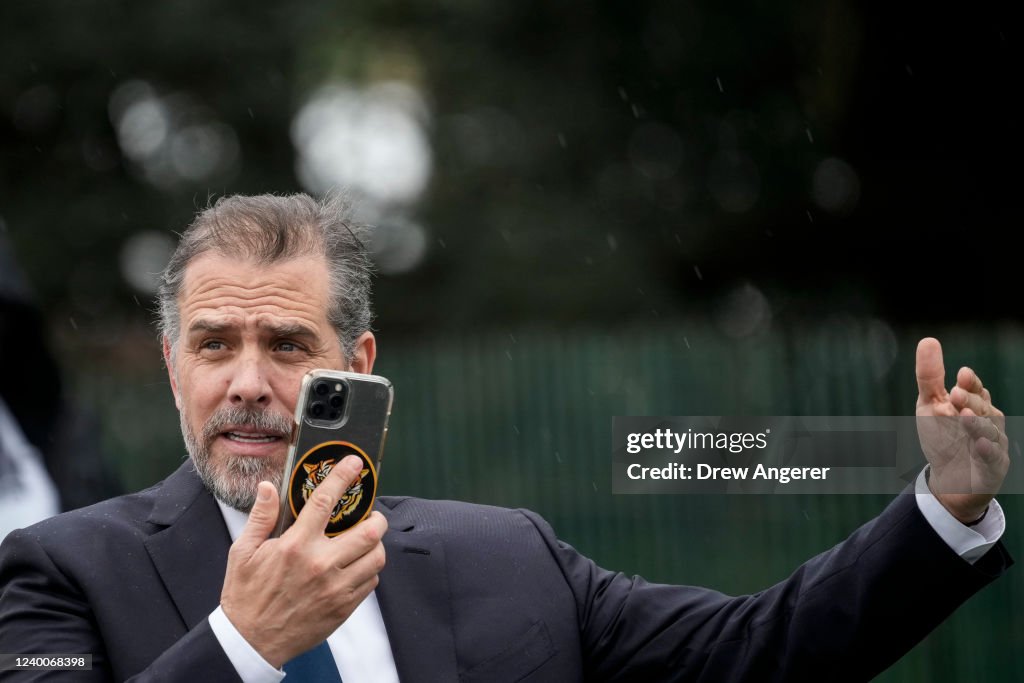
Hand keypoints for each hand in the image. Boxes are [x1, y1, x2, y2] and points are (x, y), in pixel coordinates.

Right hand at [220, 455, 387, 666]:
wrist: (251, 641)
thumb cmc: (246, 595)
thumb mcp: (243, 552)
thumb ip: (261, 517)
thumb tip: (269, 487)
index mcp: (295, 546)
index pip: (325, 501)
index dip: (343, 477)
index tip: (355, 463)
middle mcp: (320, 564)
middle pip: (369, 531)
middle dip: (376, 518)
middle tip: (370, 516)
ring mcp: (335, 588)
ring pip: (376, 557)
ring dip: (376, 545)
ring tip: (364, 542)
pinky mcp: (343, 607)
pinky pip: (371, 582)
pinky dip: (369, 570)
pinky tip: (355, 567)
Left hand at [915, 337, 1008, 523]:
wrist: (949, 479)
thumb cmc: (943, 436)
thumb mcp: (931, 405)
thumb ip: (930, 377)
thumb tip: (928, 340)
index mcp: (974, 404)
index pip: (975, 390)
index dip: (970, 383)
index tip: (961, 374)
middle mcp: (987, 421)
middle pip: (982, 408)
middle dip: (970, 400)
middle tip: (955, 394)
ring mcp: (992, 444)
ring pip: (989, 432)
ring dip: (977, 424)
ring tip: (963, 416)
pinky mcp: (992, 467)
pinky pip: (993, 458)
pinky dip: (987, 450)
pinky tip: (979, 444)